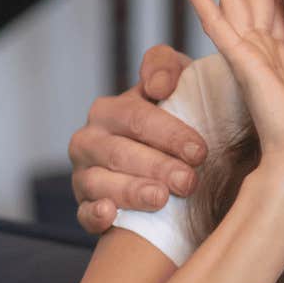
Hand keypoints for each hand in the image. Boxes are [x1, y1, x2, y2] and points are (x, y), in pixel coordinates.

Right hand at [68, 43, 207, 235]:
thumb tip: (158, 84)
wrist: (170, 162)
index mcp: (111, 110)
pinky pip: (83, 213)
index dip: (169, 134)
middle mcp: (90, 139)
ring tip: (161, 198)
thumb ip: (166, 67)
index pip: (137, 118)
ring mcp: (84, 174)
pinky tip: (110, 214)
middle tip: (188, 181)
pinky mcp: (85, 206)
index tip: (200, 152)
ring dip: (130, 191)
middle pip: (120, 152)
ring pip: (99, 183)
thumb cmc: (177, 117)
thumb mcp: (177, 82)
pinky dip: (94, 215)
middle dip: (157, 167)